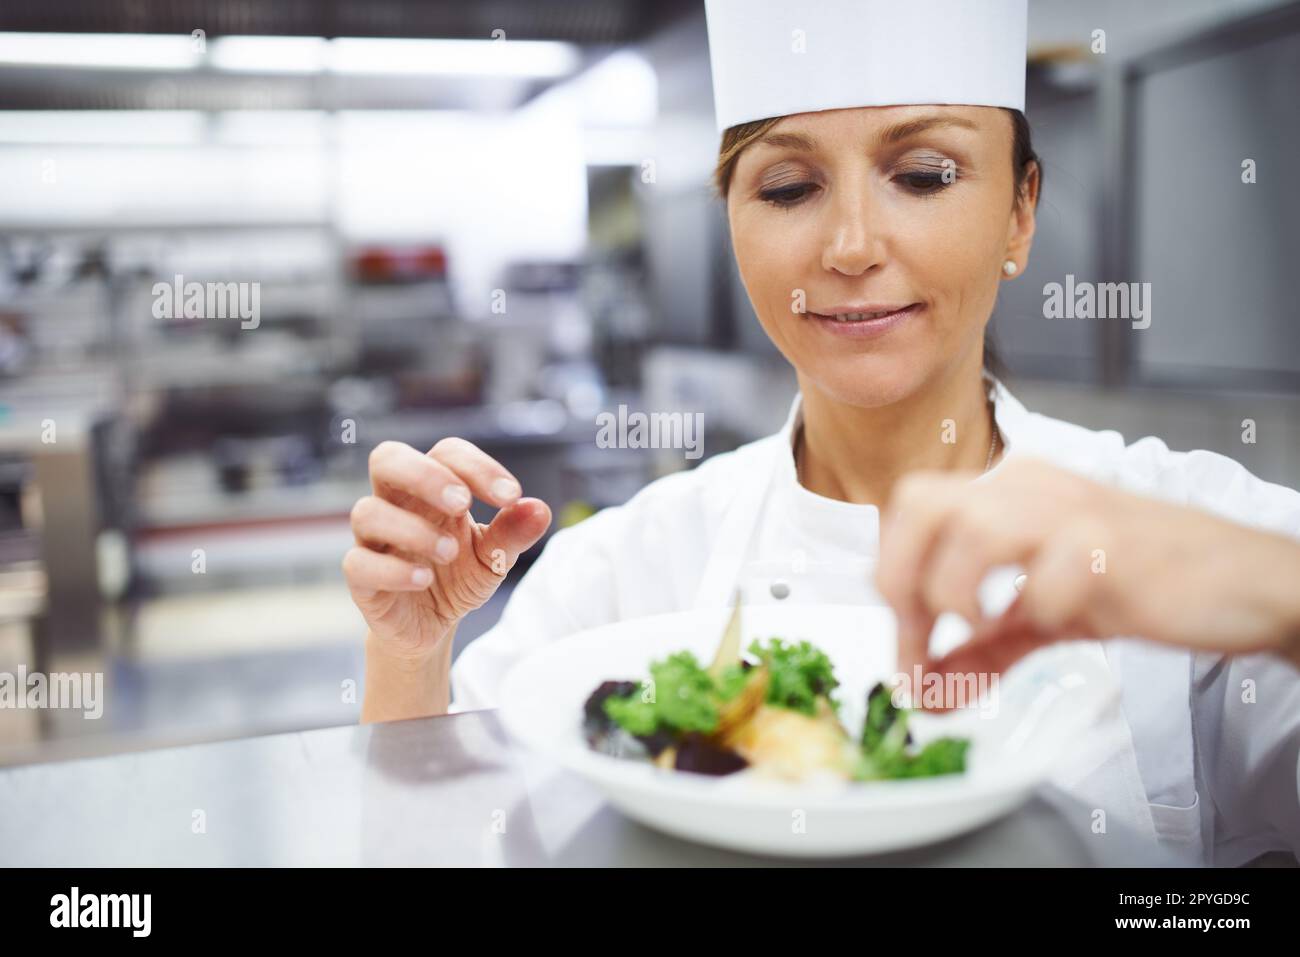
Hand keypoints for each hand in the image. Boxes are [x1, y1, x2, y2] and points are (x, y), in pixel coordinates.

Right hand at [344, 438, 551, 662]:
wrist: (431, 625)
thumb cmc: (459, 576)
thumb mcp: (494, 557)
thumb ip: (513, 533)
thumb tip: (540, 510)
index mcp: (432, 489)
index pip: (446, 454)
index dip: (477, 467)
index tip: (511, 496)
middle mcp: (397, 505)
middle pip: (387, 459)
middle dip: (424, 475)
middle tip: (462, 503)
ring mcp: (374, 540)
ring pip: (367, 512)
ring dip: (413, 529)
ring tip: (449, 553)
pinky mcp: (361, 579)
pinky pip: (358, 564)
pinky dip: (391, 570)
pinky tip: (424, 580)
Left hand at [876, 457, 1299, 691]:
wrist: (1244, 580)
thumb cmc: (1141, 582)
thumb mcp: (1042, 616)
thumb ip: (979, 651)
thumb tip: (923, 691)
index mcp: (1005, 492)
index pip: (910, 508)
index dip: (889, 574)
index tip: (905, 642)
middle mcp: (1029, 487)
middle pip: (920, 503)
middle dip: (901, 577)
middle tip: (921, 634)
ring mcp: (1073, 511)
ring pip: (974, 528)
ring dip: (956, 592)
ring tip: (977, 628)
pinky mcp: (1116, 546)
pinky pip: (1054, 572)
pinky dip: (1039, 607)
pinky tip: (1056, 621)